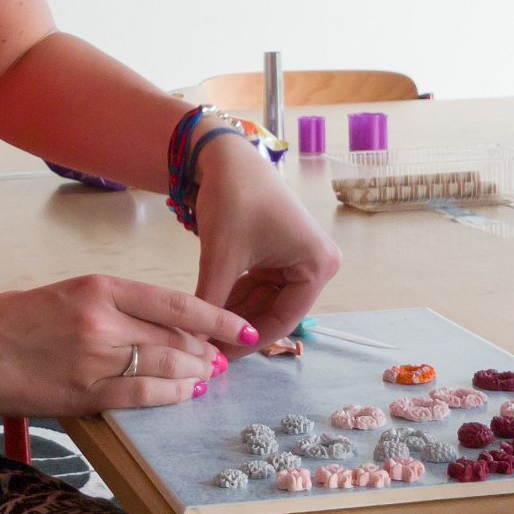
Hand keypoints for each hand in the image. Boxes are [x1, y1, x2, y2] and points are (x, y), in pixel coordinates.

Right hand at [0, 274, 250, 417]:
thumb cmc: (12, 320)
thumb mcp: (68, 295)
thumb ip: (113, 307)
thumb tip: (164, 326)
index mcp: (99, 286)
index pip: (175, 302)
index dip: (216, 317)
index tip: (240, 327)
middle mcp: (102, 319)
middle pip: (176, 336)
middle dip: (207, 350)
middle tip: (223, 359)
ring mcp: (94, 358)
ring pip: (165, 365)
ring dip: (194, 373)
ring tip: (208, 376)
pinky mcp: (84, 393)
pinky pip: (142, 394)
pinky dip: (170, 395)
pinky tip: (185, 393)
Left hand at [192, 136, 341, 354]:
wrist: (223, 156)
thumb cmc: (232, 199)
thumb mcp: (221, 257)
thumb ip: (211, 304)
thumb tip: (196, 344)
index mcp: (317, 265)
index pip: (283, 320)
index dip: (248, 342)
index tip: (217, 357)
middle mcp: (315, 265)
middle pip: (275, 313)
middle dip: (240, 328)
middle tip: (206, 351)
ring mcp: (298, 260)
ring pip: (263, 302)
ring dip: (234, 315)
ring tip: (202, 335)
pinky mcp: (279, 255)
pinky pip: (257, 287)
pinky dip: (234, 298)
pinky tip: (208, 313)